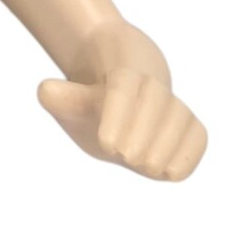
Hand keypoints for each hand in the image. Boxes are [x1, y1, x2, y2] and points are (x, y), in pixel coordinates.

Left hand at [38, 67, 206, 180]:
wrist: (124, 96)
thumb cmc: (94, 103)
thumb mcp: (72, 102)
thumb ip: (62, 99)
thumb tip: (45, 91)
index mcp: (120, 69)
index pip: (123, 86)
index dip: (117, 113)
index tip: (107, 145)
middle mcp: (150, 82)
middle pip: (154, 99)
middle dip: (142, 131)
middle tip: (126, 156)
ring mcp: (173, 104)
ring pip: (178, 115)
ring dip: (165, 144)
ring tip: (147, 167)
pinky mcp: (191, 126)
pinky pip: (196, 135)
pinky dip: (188, 152)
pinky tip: (170, 172)